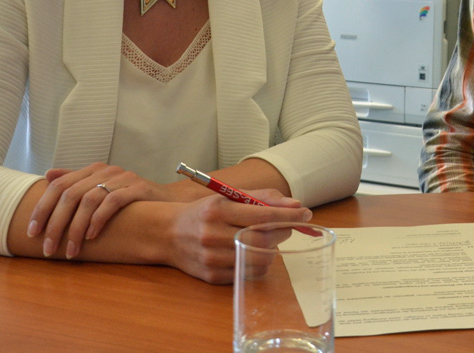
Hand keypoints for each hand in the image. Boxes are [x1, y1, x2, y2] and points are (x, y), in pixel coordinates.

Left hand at [29, 163, 169, 258]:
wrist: (166, 202)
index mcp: (93, 170)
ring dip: (76, 228)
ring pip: (89, 200)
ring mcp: (123, 178)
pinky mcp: (139, 188)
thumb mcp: (101, 190)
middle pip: (70, 194)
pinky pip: (113, 201)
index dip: (42, 208)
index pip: (59, 185)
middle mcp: (106, 170)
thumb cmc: (129, 200)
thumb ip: (75, 181)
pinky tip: (92, 237)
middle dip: (55, 224)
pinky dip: (99, 220)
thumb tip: (48, 174)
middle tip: (48, 249)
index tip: (32, 232)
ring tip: (70, 251)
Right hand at [167, 190, 311, 283]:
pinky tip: (253, 252)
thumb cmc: (204, 212)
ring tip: (267, 239)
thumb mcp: (228, 196)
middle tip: (287, 227)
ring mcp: (211, 258)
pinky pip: (248, 273)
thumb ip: (263, 198)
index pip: (263, 215)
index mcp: (218, 210)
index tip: (305, 214)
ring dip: (272, 250)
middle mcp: (213, 235)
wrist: (168, 234)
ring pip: (259, 259)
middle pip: (263, 239)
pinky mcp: (212, 276)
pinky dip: (258, 263)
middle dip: (282, 232)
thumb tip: (295, 205)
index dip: (288, 215)